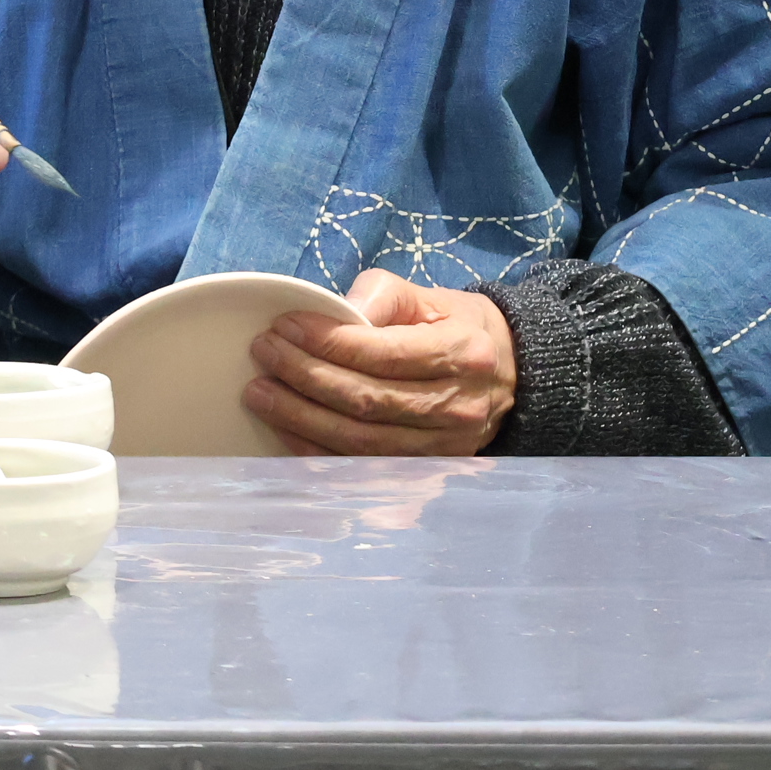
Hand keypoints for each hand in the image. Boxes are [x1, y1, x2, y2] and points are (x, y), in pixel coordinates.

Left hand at [243, 268, 516, 455]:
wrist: (510, 378)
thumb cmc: (459, 330)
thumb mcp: (431, 298)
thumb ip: (383, 295)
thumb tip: (338, 311)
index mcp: (463, 355)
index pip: (384, 354)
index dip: (329, 343)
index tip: (286, 326)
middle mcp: (457, 407)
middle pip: (367, 402)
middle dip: (305, 378)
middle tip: (263, 355)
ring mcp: (443, 449)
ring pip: (361, 443)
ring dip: (301, 420)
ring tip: (261, 393)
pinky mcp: (426, 473)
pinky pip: (361, 469)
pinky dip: (318, 453)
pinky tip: (286, 432)